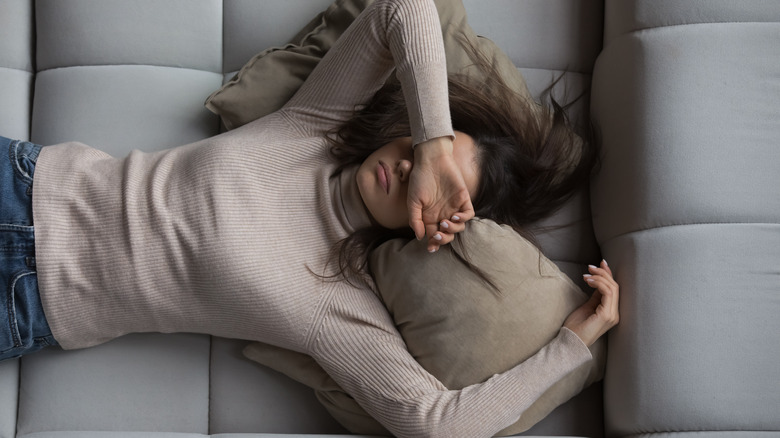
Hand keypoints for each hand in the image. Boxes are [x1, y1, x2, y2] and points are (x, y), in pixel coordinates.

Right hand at [407, 137, 474, 251]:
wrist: (431, 160)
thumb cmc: (420, 179)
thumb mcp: (412, 201)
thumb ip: (415, 220)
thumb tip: (419, 237)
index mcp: (430, 216)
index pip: (433, 235)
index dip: (433, 244)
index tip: (430, 248)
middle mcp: (442, 214)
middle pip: (447, 234)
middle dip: (443, 239)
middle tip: (437, 235)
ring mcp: (454, 207)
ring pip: (458, 227)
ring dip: (452, 230)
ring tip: (444, 223)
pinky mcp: (463, 199)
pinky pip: (468, 214)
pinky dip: (463, 219)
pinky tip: (454, 216)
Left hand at [564, 260, 619, 346]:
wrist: (570, 342)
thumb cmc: (576, 326)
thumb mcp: (587, 306)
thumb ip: (595, 296)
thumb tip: (598, 281)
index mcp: (611, 312)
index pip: (614, 289)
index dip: (609, 275)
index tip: (601, 263)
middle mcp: (615, 314)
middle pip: (615, 287)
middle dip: (603, 273)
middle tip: (590, 267)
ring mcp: (612, 315)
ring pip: (612, 288)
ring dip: (599, 277)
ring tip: (586, 275)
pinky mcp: (606, 315)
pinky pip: (607, 293)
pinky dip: (598, 283)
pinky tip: (588, 281)